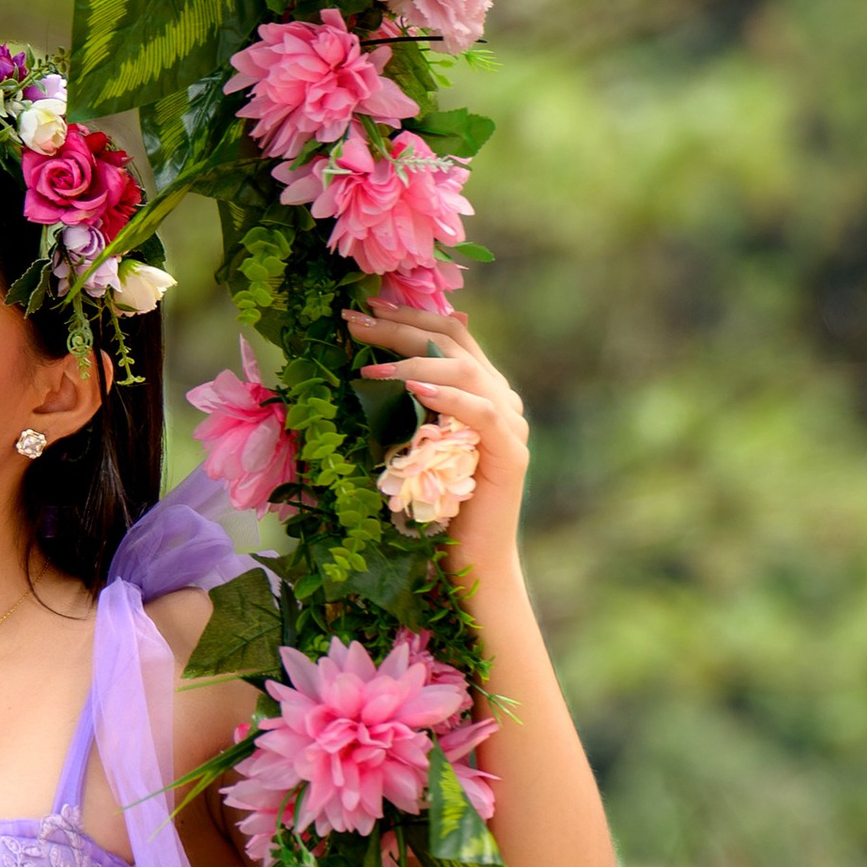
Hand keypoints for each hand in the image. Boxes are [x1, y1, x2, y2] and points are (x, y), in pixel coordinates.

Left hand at [347, 299, 529, 592]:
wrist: (467, 559)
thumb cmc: (430, 505)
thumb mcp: (410, 442)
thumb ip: (403, 405)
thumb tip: (367, 368)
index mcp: (479, 389)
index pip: (448, 334)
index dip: (407, 316)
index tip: (364, 307)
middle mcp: (500, 398)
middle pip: (454, 342)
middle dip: (401, 327)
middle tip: (355, 320)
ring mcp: (511, 424)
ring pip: (467, 371)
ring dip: (413, 362)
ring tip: (368, 366)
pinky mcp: (511, 455)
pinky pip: (483, 414)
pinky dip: (449, 398)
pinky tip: (416, 391)